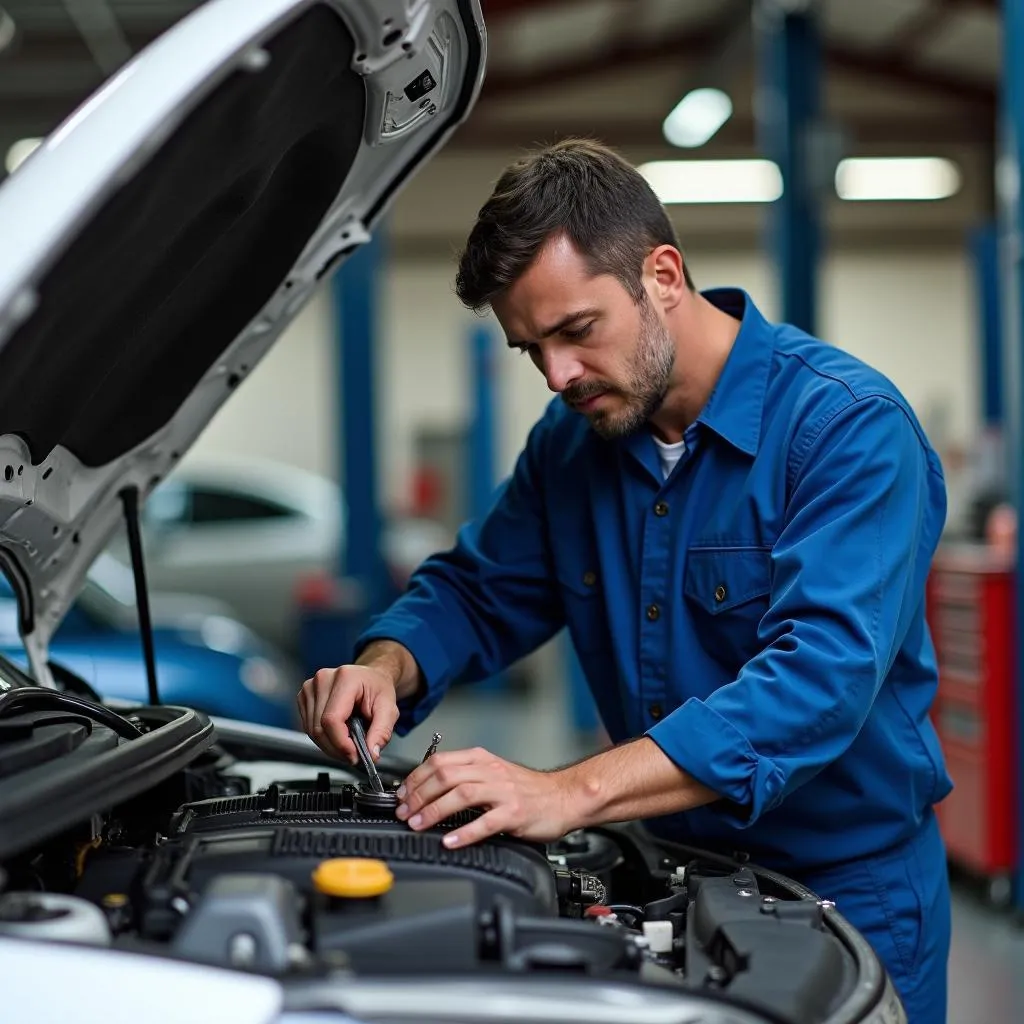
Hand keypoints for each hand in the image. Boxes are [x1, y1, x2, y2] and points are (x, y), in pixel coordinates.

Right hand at [297, 663, 399, 764]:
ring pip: (312, 731)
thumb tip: (372, 754)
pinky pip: (308, 727)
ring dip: (330, 746)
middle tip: (354, 755)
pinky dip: (323, 738)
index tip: (354, 755)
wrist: (370, 678)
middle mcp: (323, 680)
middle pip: (319, 728)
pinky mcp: (304, 697)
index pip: (332, 719)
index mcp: (345, 678)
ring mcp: (311, 688)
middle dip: (337, 749)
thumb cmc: (378, 689)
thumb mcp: (389, 709)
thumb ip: (382, 732)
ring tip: (348, 744)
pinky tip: (337, 735)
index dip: (341, 743)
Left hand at [395, 746, 573, 847]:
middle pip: (445, 776)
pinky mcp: (515, 813)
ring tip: (418, 824)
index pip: (439, 761)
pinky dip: (465, 832)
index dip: (415, 778)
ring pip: (461, 795)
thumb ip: (465, 777)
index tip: (402, 794)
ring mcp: (503, 792)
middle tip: (403, 812)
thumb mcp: (493, 773)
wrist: (563, 797)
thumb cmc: (527, 790)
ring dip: (434, 810)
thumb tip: (429, 789)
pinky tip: (450, 841)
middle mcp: (490, 771)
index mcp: (481, 759)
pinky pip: (486, 822)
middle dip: (418, 795)